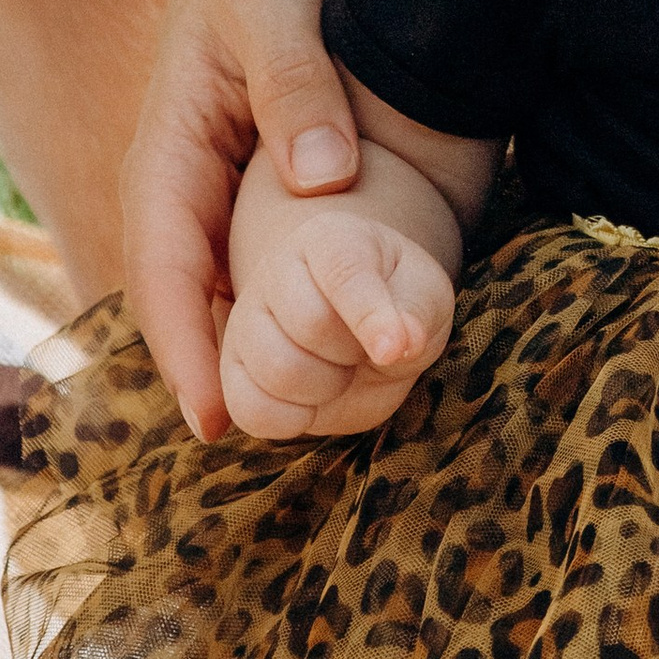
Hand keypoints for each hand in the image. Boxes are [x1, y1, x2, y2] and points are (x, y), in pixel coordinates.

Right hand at [120, 0, 374, 438]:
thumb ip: (295, 81)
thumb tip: (317, 180)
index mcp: (172, 133)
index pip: (162, 262)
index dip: (184, 344)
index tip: (217, 420)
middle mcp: (198, 167)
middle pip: (195, 292)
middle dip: (222, 370)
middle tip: (276, 447)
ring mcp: (242, 173)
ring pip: (241, 282)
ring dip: (265, 349)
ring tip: (315, 424)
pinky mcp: (292, 171)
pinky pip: (283, 255)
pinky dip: (304, 305)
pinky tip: (347, 347)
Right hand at [218, 206, 453, 440]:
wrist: (364, 333)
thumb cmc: (397, 305)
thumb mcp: (426, 295)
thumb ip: (417, 312)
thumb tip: (400, 344)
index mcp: (329, 239)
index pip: (343, 273)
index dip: (370, 316)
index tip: (395, 350)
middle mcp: (277, 270)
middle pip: (311, 325)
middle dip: (352, 352)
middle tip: (363, 347)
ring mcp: (246, 320)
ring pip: (278, 371)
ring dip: (325, 387)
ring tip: (339, 369)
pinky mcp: (233, 371)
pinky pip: (251, 410)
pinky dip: (291, 419)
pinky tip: (311, 400)